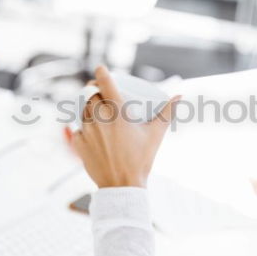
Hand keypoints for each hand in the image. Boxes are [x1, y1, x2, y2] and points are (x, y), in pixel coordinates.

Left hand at [68, 65, 180, 188]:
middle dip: (92, 88)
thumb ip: (167, 113)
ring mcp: (87, 131)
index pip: (105, 83)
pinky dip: (82, 126)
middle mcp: (99, 119)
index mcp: (118, 113)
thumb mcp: (156, 134)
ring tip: (94, 108)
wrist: (122, 186)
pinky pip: (77, 128)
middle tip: (98, 89)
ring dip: (87, 105)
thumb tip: (179, 97)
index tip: (101, 69)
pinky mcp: (78, 143)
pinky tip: (90, 130)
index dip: (101, 73)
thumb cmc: (141, 160)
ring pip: (81, 109)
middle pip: (89, 93)